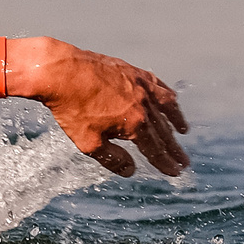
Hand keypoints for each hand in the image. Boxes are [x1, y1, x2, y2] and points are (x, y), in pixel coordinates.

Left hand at [5, 36, 189, 176]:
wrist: (60, 71)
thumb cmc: (71, 108)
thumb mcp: (88, 143)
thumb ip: (113, 158)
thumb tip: (131, 171)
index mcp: (135, 124)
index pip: (155, 149)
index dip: (165, 163)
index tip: (174, 172)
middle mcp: (144, 104)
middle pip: (163, 131)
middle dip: (173, 149)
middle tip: (184, 161)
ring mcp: (140, 85)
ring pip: (166, 106)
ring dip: (176, 120)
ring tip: (183, 131)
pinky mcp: (133, 71)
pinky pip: (158, 85)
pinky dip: (167, 95)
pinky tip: (170, 99)